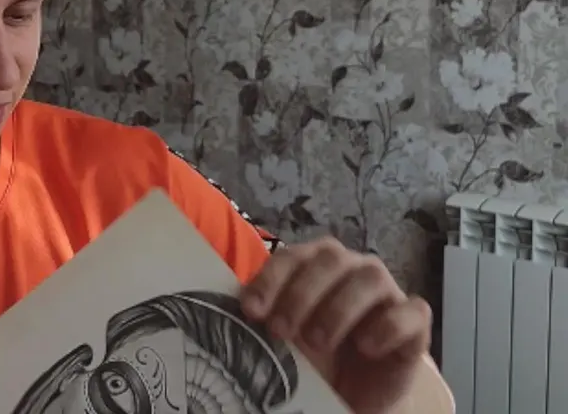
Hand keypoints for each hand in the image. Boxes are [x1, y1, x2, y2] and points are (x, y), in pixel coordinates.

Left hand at [239, 236, 431, 413]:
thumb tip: (234, 308)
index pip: (292, 255)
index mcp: (315, 265)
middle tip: (281, 331)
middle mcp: (352, 269)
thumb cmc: (313, 357)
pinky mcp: (415, 324)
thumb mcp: (282, 337)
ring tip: (318, 343)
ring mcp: (387, 293)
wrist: (350, 393)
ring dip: (339, 308)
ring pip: (371, 277)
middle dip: (301, 293)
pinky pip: (412, 311)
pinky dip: (388, 326)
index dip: (271, 279)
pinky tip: (366, 347)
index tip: (251, 310)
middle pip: (331, 258)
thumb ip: (264, 316)